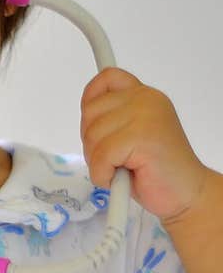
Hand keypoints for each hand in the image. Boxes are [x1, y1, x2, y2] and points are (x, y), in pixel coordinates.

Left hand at [80, 67, 209, 225]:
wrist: (186, 194)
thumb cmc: (156, 171)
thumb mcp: (132, 135)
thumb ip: (114, 117)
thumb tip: (86, 109)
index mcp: (145, 95)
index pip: (107, 78)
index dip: (91, 99)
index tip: (93, 123)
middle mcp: (146, 99)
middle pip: (90, 112)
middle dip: (92, 142)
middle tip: (114, 159)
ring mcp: (144, 116)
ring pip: (92, 136)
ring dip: (98, 162)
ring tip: (123, 169)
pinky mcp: (141, 137)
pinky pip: (100, 157)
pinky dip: (103, 175)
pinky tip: (123, 180)